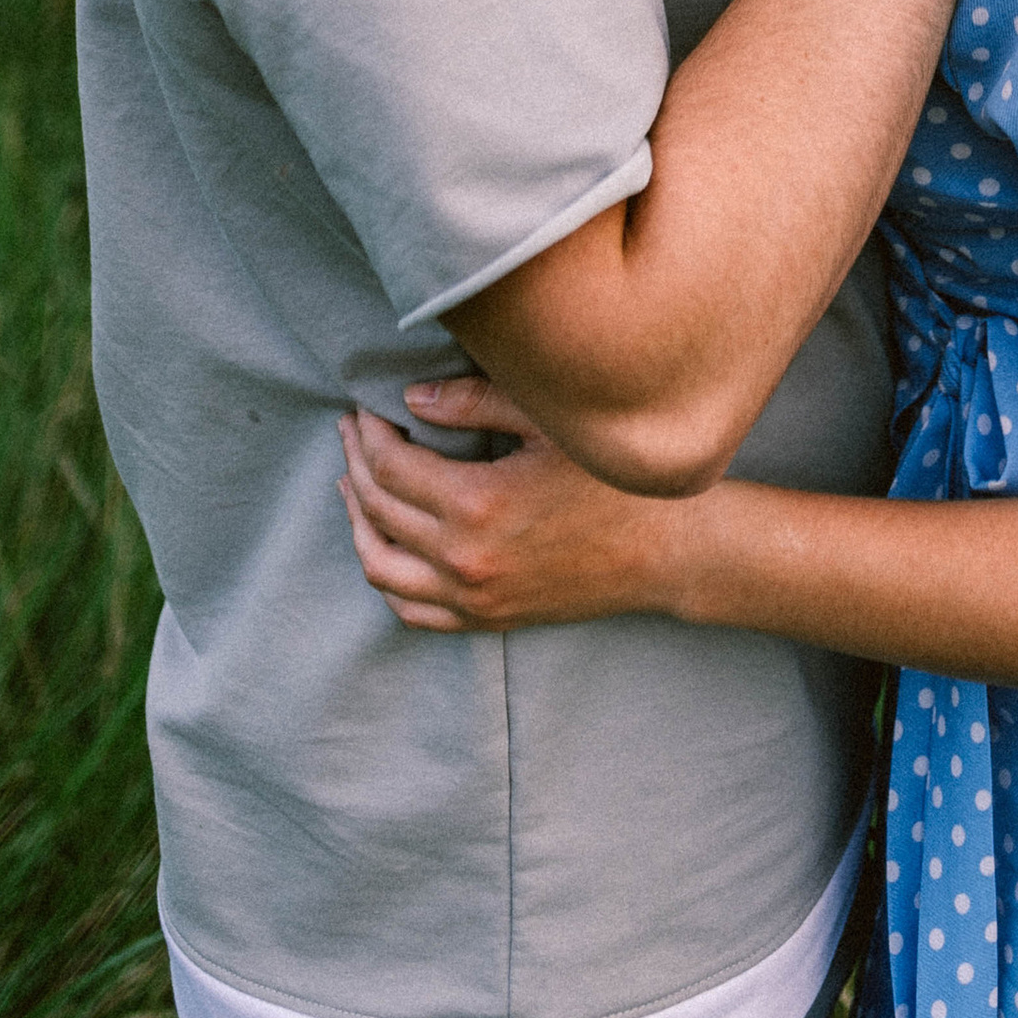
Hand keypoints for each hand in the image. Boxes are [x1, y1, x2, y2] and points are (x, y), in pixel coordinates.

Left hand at [338, 377, 691, 632]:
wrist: (666, 551)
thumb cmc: (614, 478)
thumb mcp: (551, 423)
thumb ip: (476, 403)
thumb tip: (412, 397)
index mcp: (477, 505)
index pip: (391, 465)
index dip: (369, 431)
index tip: (364, 405)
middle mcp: (464, 560)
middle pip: (378, 509)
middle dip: (357, 463)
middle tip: (351, 429)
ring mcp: (472, 598)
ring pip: (380, 568)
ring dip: (357, 522)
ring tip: (353, 484)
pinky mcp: (486, 620)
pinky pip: (410, 610)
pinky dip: (386, 576)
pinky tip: (384, 545)